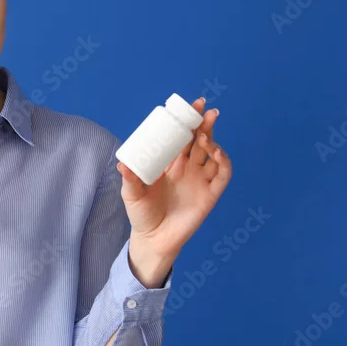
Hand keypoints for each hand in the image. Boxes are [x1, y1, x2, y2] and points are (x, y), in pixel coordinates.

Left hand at [117, 98, 232, 286]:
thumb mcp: (131, 195)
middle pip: (200, 141)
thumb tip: (122, 164)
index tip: (191, 106)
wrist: (154, 239)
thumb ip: (130, 180)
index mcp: (170, 163)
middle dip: (204, 124)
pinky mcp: (210, 195)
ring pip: (213, 154)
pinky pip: (223, 175)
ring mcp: (200, 180)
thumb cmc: (142, 214)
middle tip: (206, 110)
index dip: (187, 122)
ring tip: (204, 134)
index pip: (181, 137)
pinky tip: (216, 152)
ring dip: (213, 140)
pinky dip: (224, 161)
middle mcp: (187, 168)